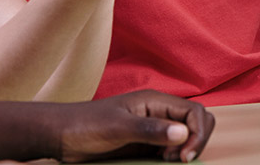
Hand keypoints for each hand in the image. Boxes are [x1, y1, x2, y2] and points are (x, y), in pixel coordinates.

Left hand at [58, 90, 214, 162]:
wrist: (61, 135)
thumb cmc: (86, 125)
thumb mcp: (118, 128)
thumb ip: (151, 130)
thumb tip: (183, 133)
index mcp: (155, 101)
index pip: (195, 112)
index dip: (198, 133)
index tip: (185, 156)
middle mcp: (158, 112)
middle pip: (196, 122)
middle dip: (196, 141)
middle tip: (178, 159)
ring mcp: (153, 128)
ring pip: (186, 136)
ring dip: (185, 150)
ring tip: (167, 161)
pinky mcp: (146, 143)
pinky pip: (171, 148)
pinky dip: (174, 157)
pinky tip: (162, 163)